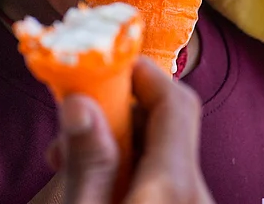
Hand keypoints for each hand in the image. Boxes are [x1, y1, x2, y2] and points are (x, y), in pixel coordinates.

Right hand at [34, 57, 212, 203]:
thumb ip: (86, 164)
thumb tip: (80, 101)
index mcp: (175, 186)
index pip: (176, 101)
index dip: (138, 73)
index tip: (94, 71)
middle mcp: (196, 193)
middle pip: (166, 124)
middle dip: (116, 116)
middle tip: (66, 137)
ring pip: (162, 151)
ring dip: (119, 146)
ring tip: (72, 169)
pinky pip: (164, 178)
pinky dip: (131, 171)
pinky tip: (97, 188)